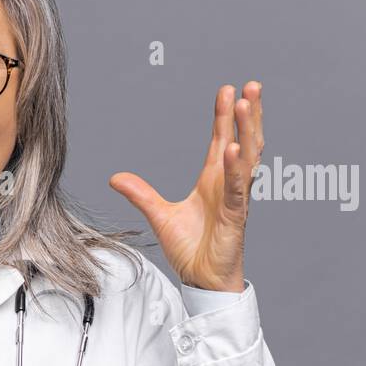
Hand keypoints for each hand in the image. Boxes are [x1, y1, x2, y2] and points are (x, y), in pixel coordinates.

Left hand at [108, 82, 262, 292]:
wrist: (201, 280)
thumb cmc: (191, 249)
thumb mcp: (159, 215)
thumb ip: (141, 194)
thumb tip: (115, 178)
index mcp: (214, 181)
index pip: (221, 140)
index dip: (225, 116)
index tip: (228, 89)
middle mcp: (228, 185)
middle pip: (242, 141)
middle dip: (247, 114)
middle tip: (250, 85)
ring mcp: (234, 199)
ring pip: (246, 159)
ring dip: (247, 131)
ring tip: (247, 103)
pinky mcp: (235, 217)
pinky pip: (236, 189)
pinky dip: (235, 169)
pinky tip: (233, 149)